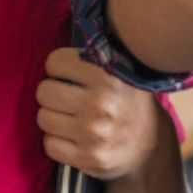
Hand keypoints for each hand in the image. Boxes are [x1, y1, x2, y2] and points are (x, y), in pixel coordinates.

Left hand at [37, 46, 163, 179]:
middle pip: (44, 91)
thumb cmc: (127, 102)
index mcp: (109, 75)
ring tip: (72, 118)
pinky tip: (75, 138)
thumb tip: (62, 33)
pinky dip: (58, 141)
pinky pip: (49, 144)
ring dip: (54, 118)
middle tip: (69, 98)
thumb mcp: (123, 71)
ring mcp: (94, 134)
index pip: (54, 62)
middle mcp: (102, 104)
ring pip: (43, 118)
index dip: (60, 68)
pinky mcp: (88, 158)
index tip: (70, 75)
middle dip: (53, 94)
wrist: (149, 147)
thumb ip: (95, 55)